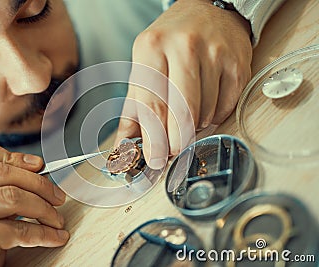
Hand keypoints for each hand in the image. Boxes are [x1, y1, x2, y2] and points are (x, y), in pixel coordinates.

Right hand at [0, 139, 67, 266]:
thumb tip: (35, 169)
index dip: (15, 156)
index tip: (39, 165)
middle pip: (2, 174)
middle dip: (39, 184)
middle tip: (58, 197)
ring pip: (13, 198)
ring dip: (45, 210)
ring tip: (57, 220)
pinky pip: (18, 230)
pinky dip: (44, 234)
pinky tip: (54, 237)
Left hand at [116, 0, 251, 168]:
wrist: (208, 11)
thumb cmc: (171, 41)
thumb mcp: (143, 65)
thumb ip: (134, 108)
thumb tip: (124, 146)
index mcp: (153, 47)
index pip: (153, 103)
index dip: (154, 139)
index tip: (155, 159)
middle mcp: (185, 47)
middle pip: (182, 112)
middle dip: (177, 140)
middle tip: (173, 148)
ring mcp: (215, 54)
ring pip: (204, 114)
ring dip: (195, 125)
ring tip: (188, 109)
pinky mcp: (238, 64)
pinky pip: (225, 108)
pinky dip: (214, 116)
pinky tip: (206, 102)